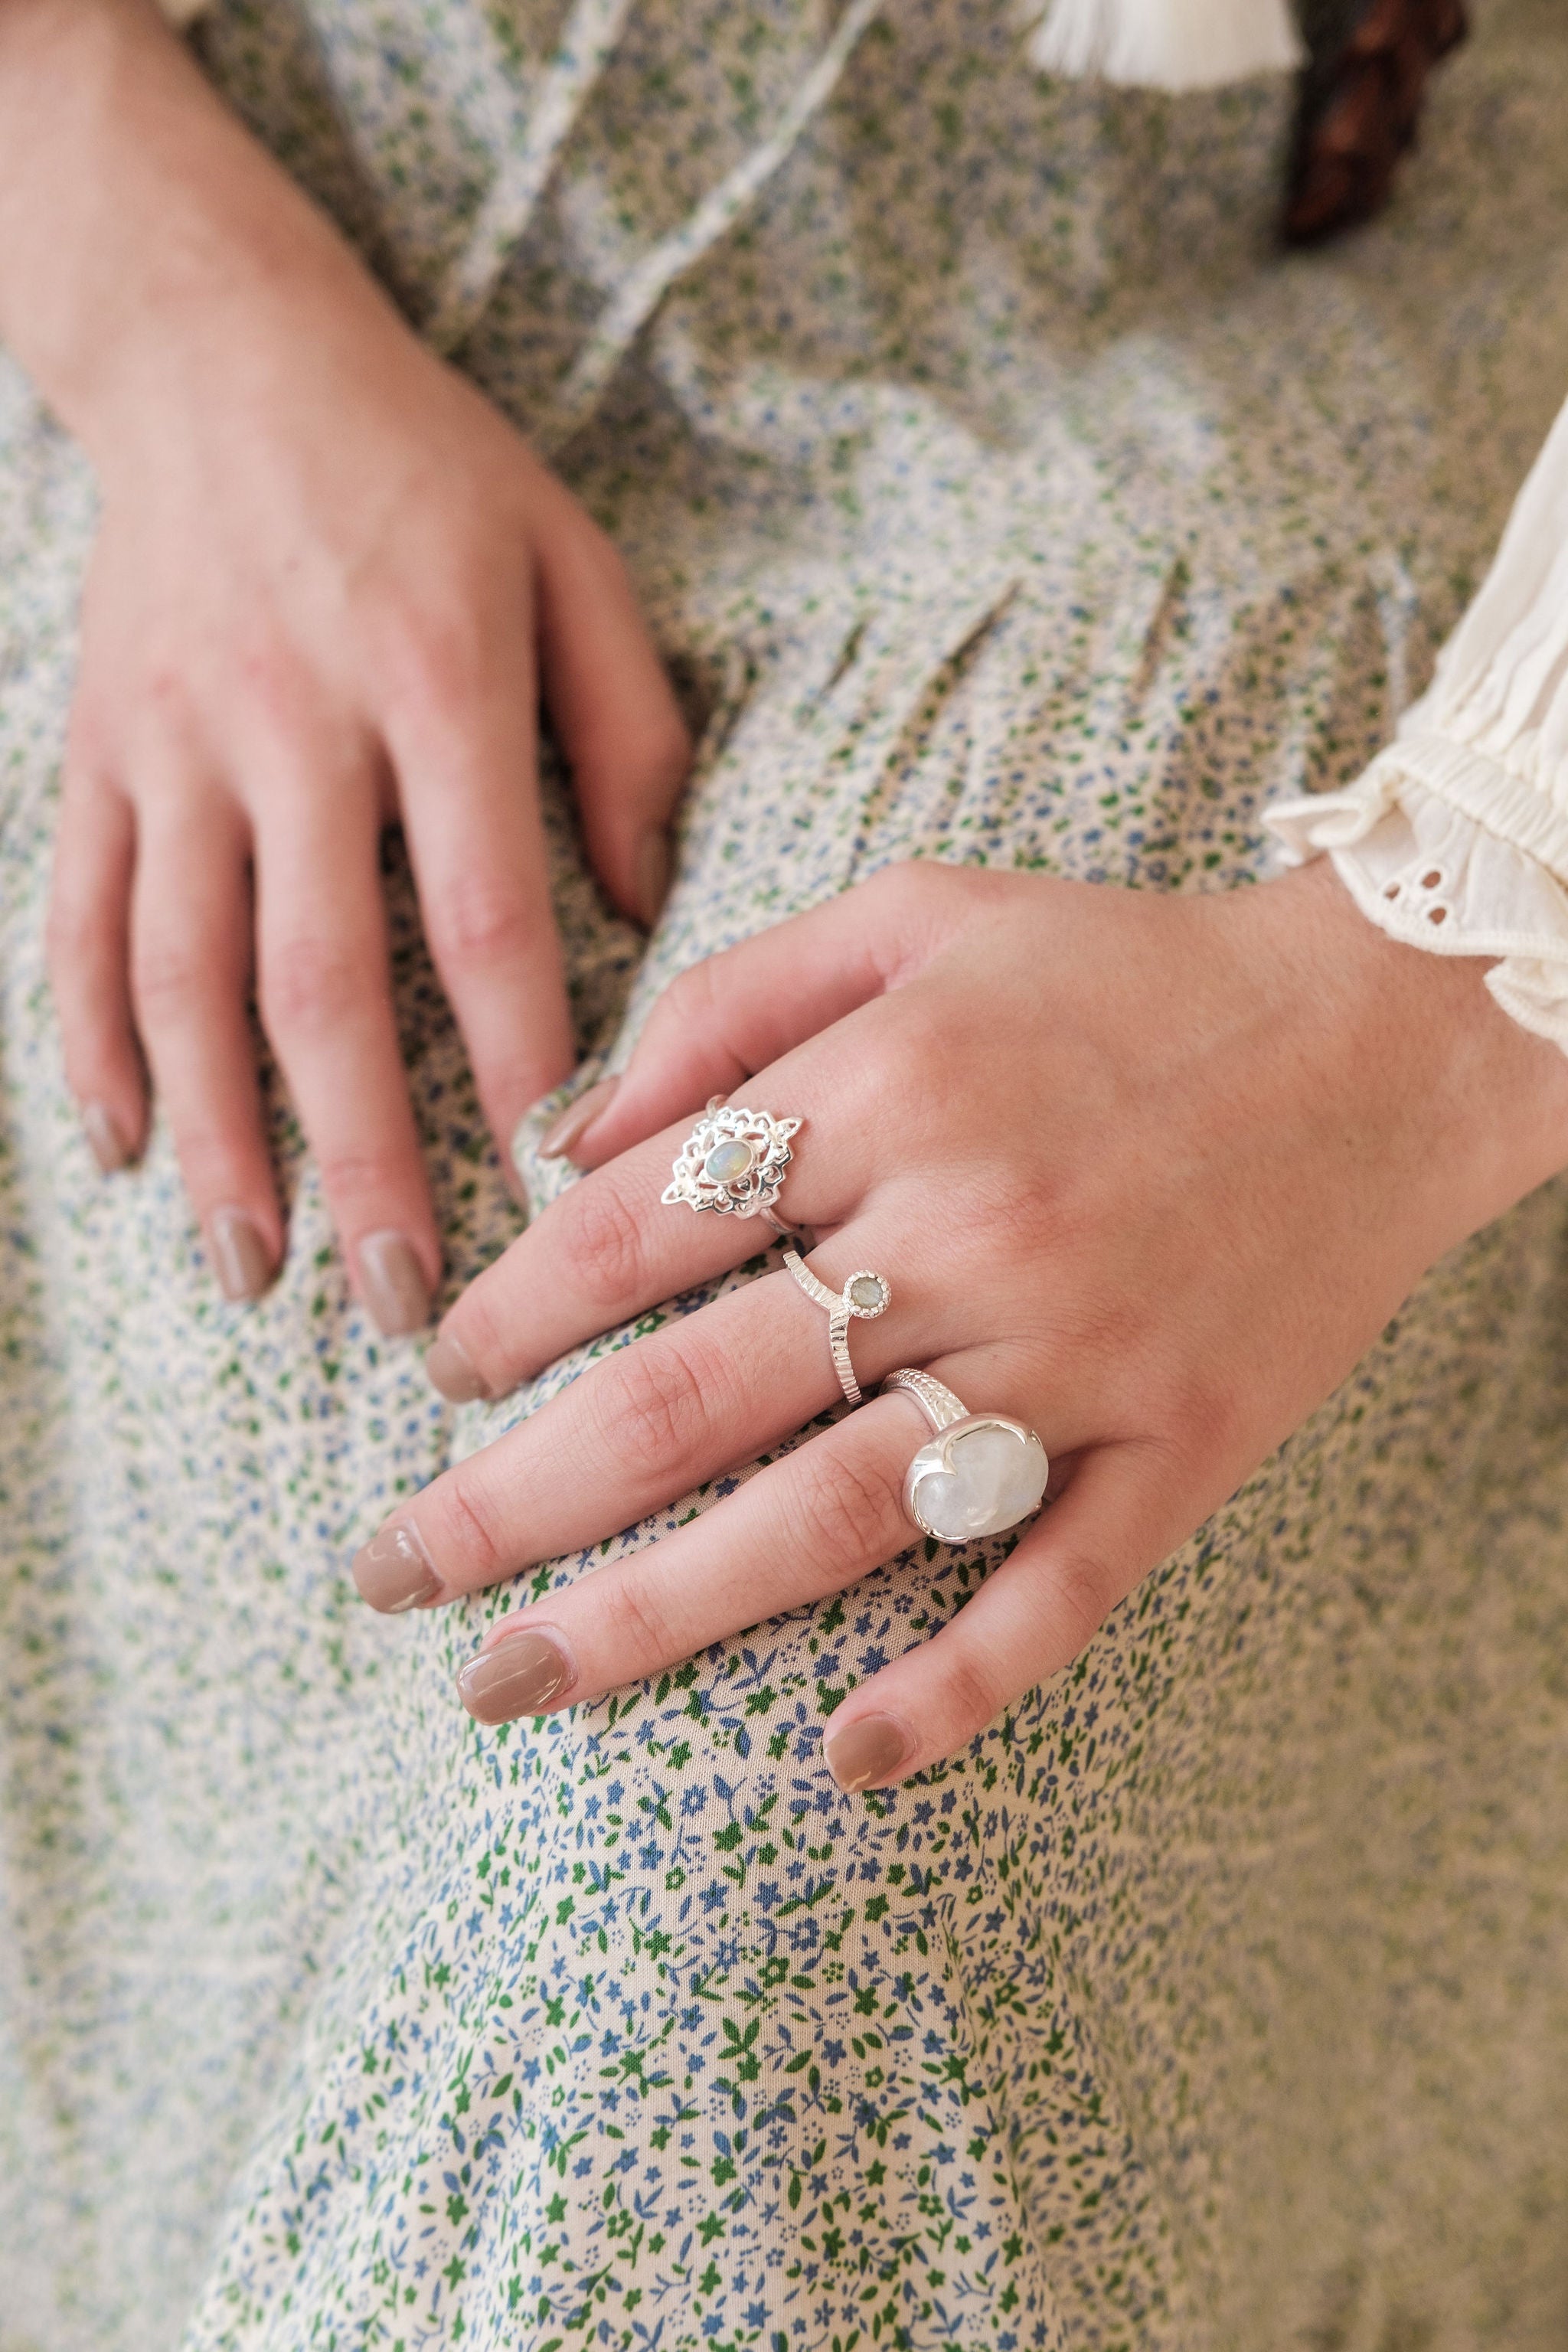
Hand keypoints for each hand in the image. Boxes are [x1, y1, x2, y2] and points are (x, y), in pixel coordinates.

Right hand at [5, 0, 688, 1325]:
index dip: (519, 1062)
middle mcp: (291, 724)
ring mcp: (174, 745)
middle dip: (362, 1158)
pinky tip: (125, 1150)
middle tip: (409, 1302)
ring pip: (182, 974)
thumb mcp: (571, 559)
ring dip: (220, 1138)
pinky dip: (92, 1040)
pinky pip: (77, 915)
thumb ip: (629, 729)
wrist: (217, 350)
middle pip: (322, 980)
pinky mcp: (96, 750)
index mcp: (434, 678)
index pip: (483, 910)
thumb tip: (652, 902)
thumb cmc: (428, 467)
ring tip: (259, 1272)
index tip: (557, 1193)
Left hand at [352, 859, 1567, 1782]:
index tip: (439, 1370)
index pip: (634, 1227)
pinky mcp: (1181, 1450)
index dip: (506, 1310)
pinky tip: (843, 1768)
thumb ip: (732, 997)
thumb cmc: (1128, 966)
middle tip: (389, 1572)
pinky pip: (1059, 1596)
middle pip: (687, 1400)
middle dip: (508, 1501)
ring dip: (651, 1618)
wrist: (1390, 1033)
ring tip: (511, 1684)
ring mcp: (1077, 1358)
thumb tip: (569, 1134)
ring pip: (829, 1520)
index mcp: (888, 1088)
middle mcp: (967, 1231)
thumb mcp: (917, 908)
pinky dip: (954, 1691)